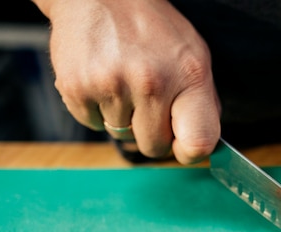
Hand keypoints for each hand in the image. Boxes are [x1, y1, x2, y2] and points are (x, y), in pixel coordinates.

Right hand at [44, 0, 220, 162]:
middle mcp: (152, 82)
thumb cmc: (152, 29)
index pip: (198, 143)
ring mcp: (112, 86)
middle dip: (152, 131)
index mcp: (189, 76)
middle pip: (154, 147)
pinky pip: (93, 125)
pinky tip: (102, 78)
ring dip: (123, 117)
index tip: (182, 145)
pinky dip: (97, 109)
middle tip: (147, 100)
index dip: (188, 152)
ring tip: (123, 80)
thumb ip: (202, 102)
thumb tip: (203, 147)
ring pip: (122, 136)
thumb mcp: (193, 55)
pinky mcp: (77, 88)